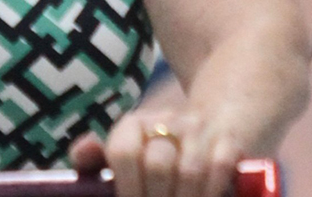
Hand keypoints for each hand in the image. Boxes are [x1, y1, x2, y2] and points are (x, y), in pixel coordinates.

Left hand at [69, 109, 244, 196]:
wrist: (213, 125)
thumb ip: (97, 159)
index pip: (124, 152)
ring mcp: (199, 130)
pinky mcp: (228, 141)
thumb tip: (82, 152)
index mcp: (134, 125)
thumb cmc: (158, 152)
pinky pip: (219, 169)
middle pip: (157, 165)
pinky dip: (210, 192)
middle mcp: (166, 121)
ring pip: (189, 171)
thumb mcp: (126, 152)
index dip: (127, 187)